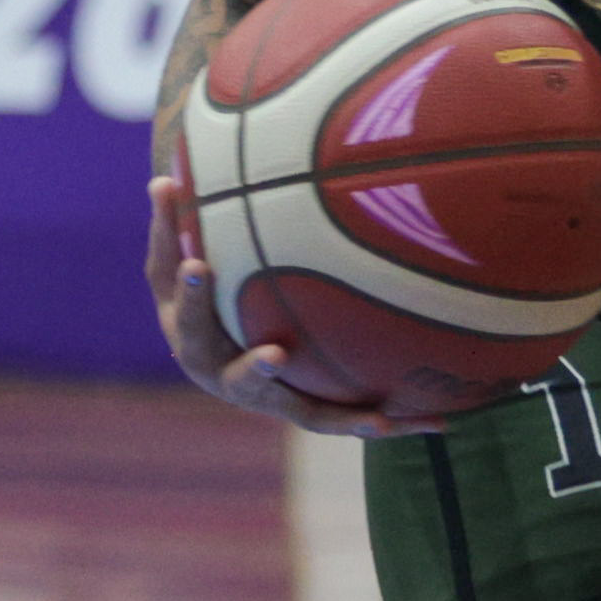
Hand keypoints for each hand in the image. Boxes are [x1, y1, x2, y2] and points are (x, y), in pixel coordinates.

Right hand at [147, 165, 435, 436]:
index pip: (186, 315)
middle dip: (255, 370)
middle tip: (275, 355)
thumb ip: (170, 226)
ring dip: (341, 418)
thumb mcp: (174, 261)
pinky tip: (438, 420)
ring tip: (378, 421)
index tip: (199, 263)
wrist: (211, 356)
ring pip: (306, 414)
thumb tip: (162, 178)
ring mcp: (269, 400)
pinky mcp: (305, 407)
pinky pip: (347, 418)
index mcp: (191, 340)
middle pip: (240, 381)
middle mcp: (227, 379)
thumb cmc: (196, 295)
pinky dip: (387, 421)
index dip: (190, 292)